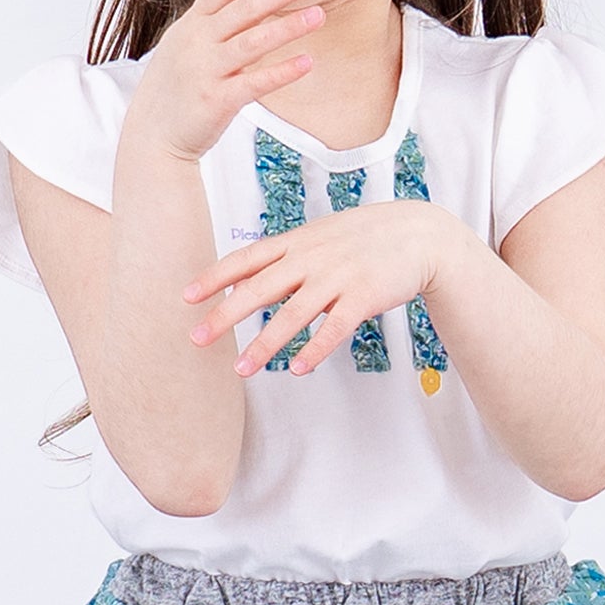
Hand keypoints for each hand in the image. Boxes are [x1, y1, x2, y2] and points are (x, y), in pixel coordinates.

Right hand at [120, 0, 324, 165]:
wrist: (153, 133)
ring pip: (252, 42)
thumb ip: (212, 20)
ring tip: (318, 15)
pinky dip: (281, 72)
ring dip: (288, 27)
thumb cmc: (174, 87)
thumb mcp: (185, 43)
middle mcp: (199, 41)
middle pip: (244, 8)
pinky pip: (255, 82)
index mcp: (193, 24)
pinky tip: (307, 62)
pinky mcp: (217, 100)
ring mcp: (207, 70)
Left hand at [183, 200, 469, 378]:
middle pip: (260, 288)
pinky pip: (334, 329)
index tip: (186, 297)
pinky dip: (315, 350)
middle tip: (198, 338)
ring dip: (265, 344)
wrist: (418, 234)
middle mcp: (312, 258)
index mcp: (297, 242)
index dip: (214, 278)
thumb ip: (282, 258)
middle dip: (225, 315)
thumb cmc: (363, 239)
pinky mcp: (363, 297)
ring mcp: (338, 277)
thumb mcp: (318, 237)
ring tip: (241, 369)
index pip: (246, 259)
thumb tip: (241, 280)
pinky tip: (297, 371)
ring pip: (293, 314)